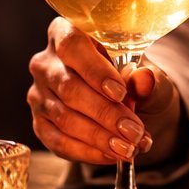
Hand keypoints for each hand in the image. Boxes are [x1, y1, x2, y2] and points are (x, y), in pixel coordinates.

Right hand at [27, 19, 182, 164]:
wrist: (128, 108)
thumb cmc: (134, 83)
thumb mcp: (150, 77)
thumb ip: (149, 79)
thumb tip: (144, 79)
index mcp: (68, 32)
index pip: (72, 45)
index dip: (94, 70)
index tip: (120, 93)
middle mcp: (46, 62)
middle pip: (68, 87)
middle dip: (104, 113)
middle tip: (134, 131)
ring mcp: (39, 94)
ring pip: (63, 117)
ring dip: (99, 136)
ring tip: (128, 147)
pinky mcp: (40, 123)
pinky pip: (57, 141)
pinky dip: (87, 152)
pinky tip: (110, 155)